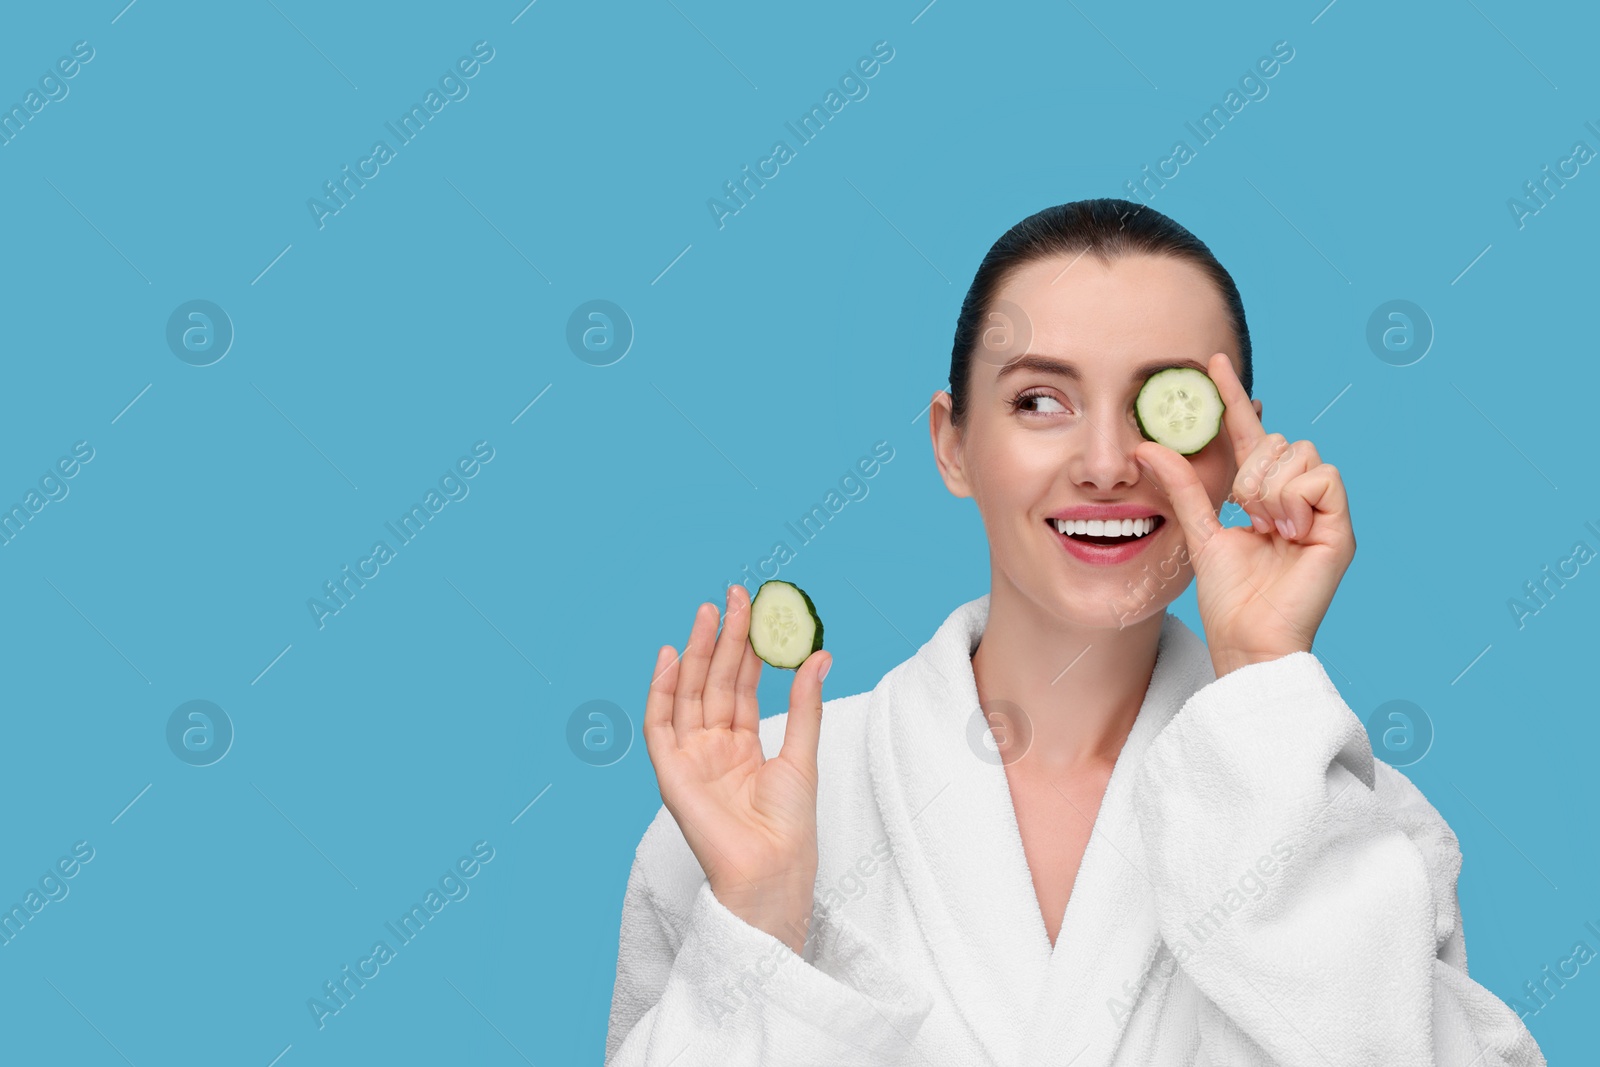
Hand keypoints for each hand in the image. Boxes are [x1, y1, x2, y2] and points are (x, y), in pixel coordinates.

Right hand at [643, 583, 832, 954]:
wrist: (772, 869)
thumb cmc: (789, 827)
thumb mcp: (802, 755)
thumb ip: (804, 704)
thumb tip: (820, 654)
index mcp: (744, 746)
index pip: (743, 686)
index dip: (747, 649)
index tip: (757, 610)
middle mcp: (714, 748)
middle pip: (715, 682)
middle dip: (722, 639)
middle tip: (733, 597)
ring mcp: (691, 758)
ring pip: (690, 693)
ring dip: (697, 652)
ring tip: (708, 612)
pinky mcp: (671, 772)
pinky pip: (660, 724)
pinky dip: (662, 690)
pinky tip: (672, 655)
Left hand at [1132, 352, 1355, 677]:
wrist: (1247, 639)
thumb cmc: (1228, 597)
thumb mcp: (1199, 530)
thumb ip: (1182, 486)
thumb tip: (1148, 446)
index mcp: (1262, 495)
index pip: (1248, 434)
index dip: (1232, 398)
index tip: (1211, 362)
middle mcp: (1295, 498)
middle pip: (1281, 439)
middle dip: (1254, 470)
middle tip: (1245, 512)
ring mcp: (1321, 512)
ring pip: (1301, 454)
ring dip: (1272, 489)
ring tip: (1266, 527)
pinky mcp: (1340, 527)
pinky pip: (1323, 477)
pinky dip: (1295, 500)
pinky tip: (1287, 531)